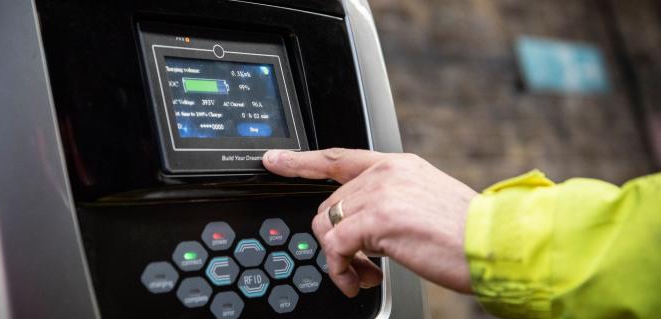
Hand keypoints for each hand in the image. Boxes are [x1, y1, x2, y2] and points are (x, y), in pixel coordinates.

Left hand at [263, 148, 476, 296]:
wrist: (496, 244)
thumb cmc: (467, 233)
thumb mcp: (425, 202)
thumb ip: (389, 202)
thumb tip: (359, 226)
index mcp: (397, 165)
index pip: (338, 157)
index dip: (302, 160)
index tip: (274, 159)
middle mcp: (386, 172)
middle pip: (328, 205)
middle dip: (336, 240)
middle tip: (358, 266)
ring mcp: (380, 193)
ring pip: (327, 225)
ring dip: (339, 258)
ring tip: (363, 275)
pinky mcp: (378, 219)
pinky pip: (335, 246)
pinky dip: (340, 269)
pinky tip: (361, 280)